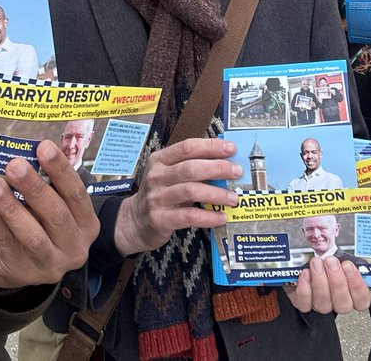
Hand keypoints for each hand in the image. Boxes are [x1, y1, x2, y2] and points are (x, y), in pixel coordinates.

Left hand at [0, 140, 99, 288]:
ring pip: (31, 234)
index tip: (44, 147)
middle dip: (34, 187)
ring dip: (10, 206)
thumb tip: (27, 153)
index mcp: (86, 224)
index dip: (61, 170)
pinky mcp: (21, 271)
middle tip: (14, 164)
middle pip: (56, 214)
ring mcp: (49, 263)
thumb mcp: (54, 209)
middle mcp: (74, 246)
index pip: (76, 194)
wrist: (20, 267)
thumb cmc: (40, 227)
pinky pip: (4, 241)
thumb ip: (48, 188)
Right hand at [114, 139, 240, 256]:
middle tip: (237, 172)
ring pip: (191, 191)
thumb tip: (226, 163)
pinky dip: (208, 217)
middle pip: (191, 167)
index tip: (231, 149)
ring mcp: (156, 198)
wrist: (133, 222)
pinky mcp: (160, 219)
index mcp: (160, 160)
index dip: (211, 146)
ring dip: (216, 194)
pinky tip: (221, 217)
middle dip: (218, 168)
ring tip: (233, 198)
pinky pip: (189, 216)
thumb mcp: (169, 175)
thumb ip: (191, 167)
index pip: (187, 147)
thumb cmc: (160, 195)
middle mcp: (156, 176)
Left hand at [285, 256, 370, 314]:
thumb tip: (348, 258)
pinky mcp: (305, 304)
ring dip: (320, 281)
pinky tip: (306, 273)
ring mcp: (322, 306)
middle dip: (337, 281)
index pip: (362, 301)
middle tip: (331, 262)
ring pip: (323, 304)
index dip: (356, 285)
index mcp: (355, 294)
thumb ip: (348, 260)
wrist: (313, 263)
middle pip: (342, 305)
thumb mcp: (343, 257)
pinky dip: (304, 288)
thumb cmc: (332, 262)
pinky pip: (304, 304)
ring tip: (317, 263)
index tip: (348, 266)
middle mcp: (339, 303)